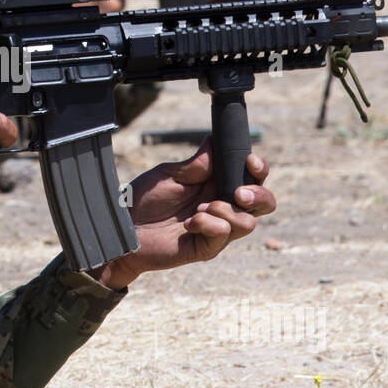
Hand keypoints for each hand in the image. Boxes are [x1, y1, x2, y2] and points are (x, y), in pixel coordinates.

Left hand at [93, 140, 274, 289]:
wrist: (123, 226)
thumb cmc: (144, 199)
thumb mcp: (170, 174)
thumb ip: (197, 164)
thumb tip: (215, 139)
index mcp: (217, 185)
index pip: (252, 178)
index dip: (259, 169)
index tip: (250, 161)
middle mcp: (223, 207)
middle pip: (263, 203)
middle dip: (259, 195)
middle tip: (239, 192)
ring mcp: (216, 230)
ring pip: (248, 223)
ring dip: (227, 211)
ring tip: (201, 207)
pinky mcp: (206, 248)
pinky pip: (224, 236)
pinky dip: (210, 224)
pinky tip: (190, 222)